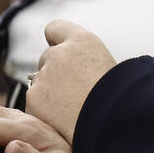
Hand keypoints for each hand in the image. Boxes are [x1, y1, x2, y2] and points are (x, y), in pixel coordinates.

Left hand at [24, 20, 116, 143]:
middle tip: (73, 91)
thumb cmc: (119, 98)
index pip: (55, 28)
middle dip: (55, 72)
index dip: (57, 41)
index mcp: (82, 41)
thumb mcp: (109, 66)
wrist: (114, 124)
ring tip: (72, 109)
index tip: (60, 51)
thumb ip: (85, 59)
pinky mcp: (33, 100)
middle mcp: (59, 54)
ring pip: (40, 82)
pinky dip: (45, 112)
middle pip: (47, 58)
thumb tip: (76, 64)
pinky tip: (63, 120)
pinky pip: (35, 104)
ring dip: (49, 93)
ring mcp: (44, 77)